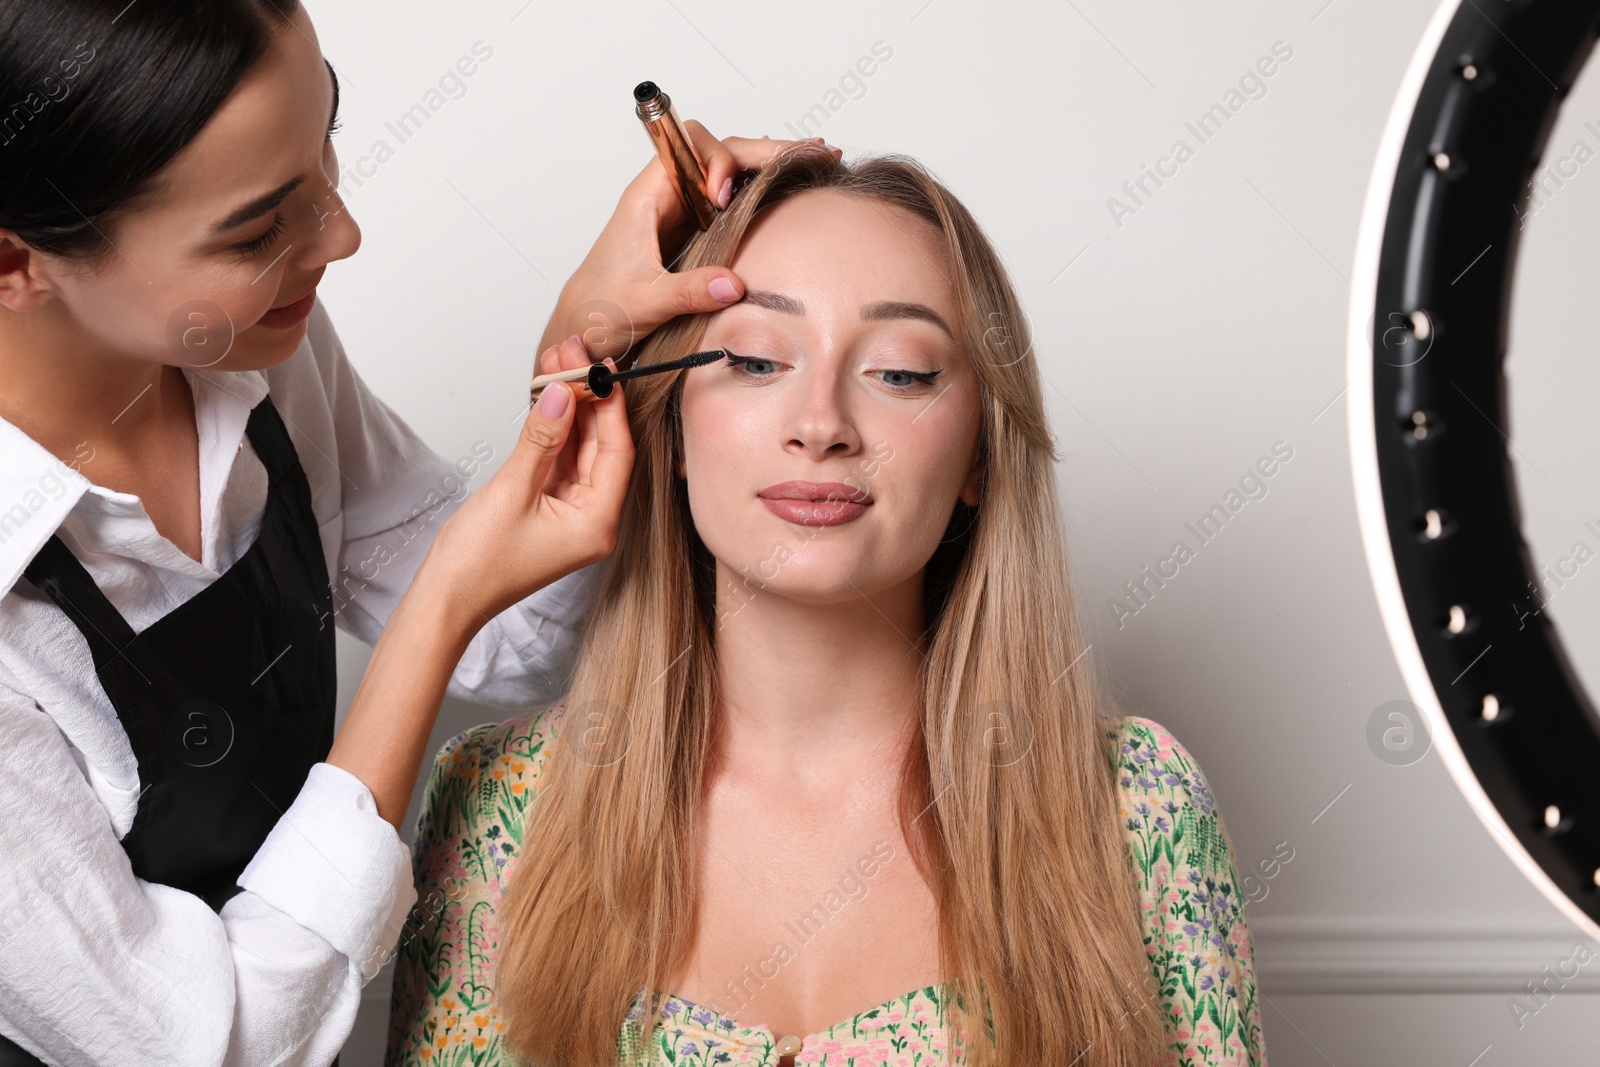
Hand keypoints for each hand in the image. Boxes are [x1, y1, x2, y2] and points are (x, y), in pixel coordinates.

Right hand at [421, 334, 634, 629]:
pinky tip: (547, 398)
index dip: (609, 406)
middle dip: (588, 399)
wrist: (446, 600)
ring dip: (569, 409)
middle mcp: (592, 520)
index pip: (617, 452)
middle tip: (571, 355)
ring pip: (580, 450)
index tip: (600, 367)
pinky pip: (560, 461)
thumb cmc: (478, 565)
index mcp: (598, 524)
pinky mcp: (549, 509)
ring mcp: (571, 514)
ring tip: (556, 364)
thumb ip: (541, 439)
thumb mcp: (511, 491)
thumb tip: (562, 394)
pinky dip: (554, 431)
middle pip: (602, 446)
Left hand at [540, 124, 842, 357]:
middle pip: (720, 151)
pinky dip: (765, 187)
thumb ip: (686, 292)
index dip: (716, 161)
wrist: (585, 325)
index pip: (688, 147)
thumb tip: (733, 284)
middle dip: (765, 150)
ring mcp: (685, 212)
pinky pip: (734, 198)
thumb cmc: (600, 307)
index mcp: (647, 197)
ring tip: (817, 158)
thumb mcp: (644, 302)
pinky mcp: (697, 232)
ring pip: (731, 170)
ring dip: (771, 163)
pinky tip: (792, 184)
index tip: (726, 196)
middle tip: (814, 152)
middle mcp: (668, 196)